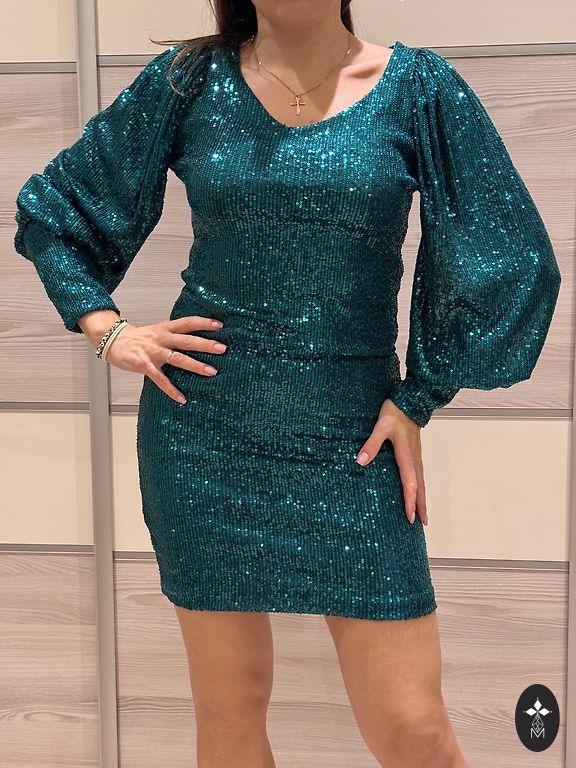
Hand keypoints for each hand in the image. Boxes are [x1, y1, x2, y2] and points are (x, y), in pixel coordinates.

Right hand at [104, 315, 226, 403]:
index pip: (187, 322)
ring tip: (212, 371)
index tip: (220, 325)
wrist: (113, 340)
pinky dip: (171, 390)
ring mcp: (152, 352)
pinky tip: (182, 398)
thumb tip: (198, 339)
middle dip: (205, 344)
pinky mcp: (144, 365)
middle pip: (186, 340)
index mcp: (165, 328)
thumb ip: (175, 334)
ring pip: (177, 358)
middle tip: (222, 348)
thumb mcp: (158, 330)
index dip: (203, 323)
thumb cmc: (139, 338)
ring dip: (195, 365)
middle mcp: (161, 338)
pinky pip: (160, 379)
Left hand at [355, 399, 427, 525]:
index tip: (410, 517)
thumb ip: (371, 444)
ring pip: (421, 481)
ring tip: (422, 513)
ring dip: (422, 498)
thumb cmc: (396, 411)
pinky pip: (419, 474)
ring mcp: (416, 455)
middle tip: (422, 524)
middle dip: (421, 505)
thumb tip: (361, 461)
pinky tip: (417, 492)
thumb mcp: (381, 426)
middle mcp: (414, 458)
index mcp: (406, 454)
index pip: (410, 483)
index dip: (410, 501)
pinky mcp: (415, 452)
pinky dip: (420, 487)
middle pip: (420, 487)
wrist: (411, 400)